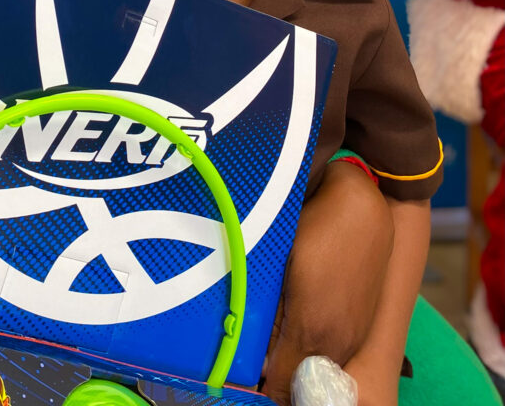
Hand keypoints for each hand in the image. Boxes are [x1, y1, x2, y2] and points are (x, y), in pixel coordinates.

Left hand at [261, 161, 393, 404]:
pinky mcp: (362, 329)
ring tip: (272, 346)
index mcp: (309, 331)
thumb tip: (255, 357)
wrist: (363, 213)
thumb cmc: (315, 233)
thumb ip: (269, 318)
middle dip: (274, 378)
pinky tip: (299, 331)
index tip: (238, 378)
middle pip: (298, 383)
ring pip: (316, 370)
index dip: (257, 387)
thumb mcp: (282, 270)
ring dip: (295, 365)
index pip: (279, 387)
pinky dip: (314, 354)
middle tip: (251, 363)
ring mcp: (352, 339)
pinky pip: (334, 356)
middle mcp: (336, 345)